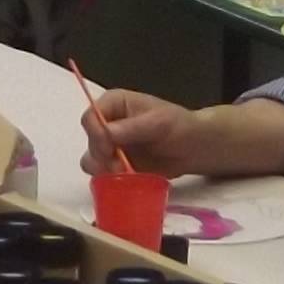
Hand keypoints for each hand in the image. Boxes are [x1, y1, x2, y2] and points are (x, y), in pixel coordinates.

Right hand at [80, 88, 198, 178]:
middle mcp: (107, 123)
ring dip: (105, 170)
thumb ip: (132, 127)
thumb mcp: (159, 122)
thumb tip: (106, 133)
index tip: (111, 149)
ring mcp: (110, 145)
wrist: (193, 148)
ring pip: (92, 160)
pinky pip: (103, 175)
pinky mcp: (116, 165)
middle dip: (103, 156)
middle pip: (90, 141)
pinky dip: (111, 180)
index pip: (90, 117)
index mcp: (114, 103)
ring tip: (125, 174)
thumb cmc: (179, 127)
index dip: (96, 135)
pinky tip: (127, 180)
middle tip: (121, 167)